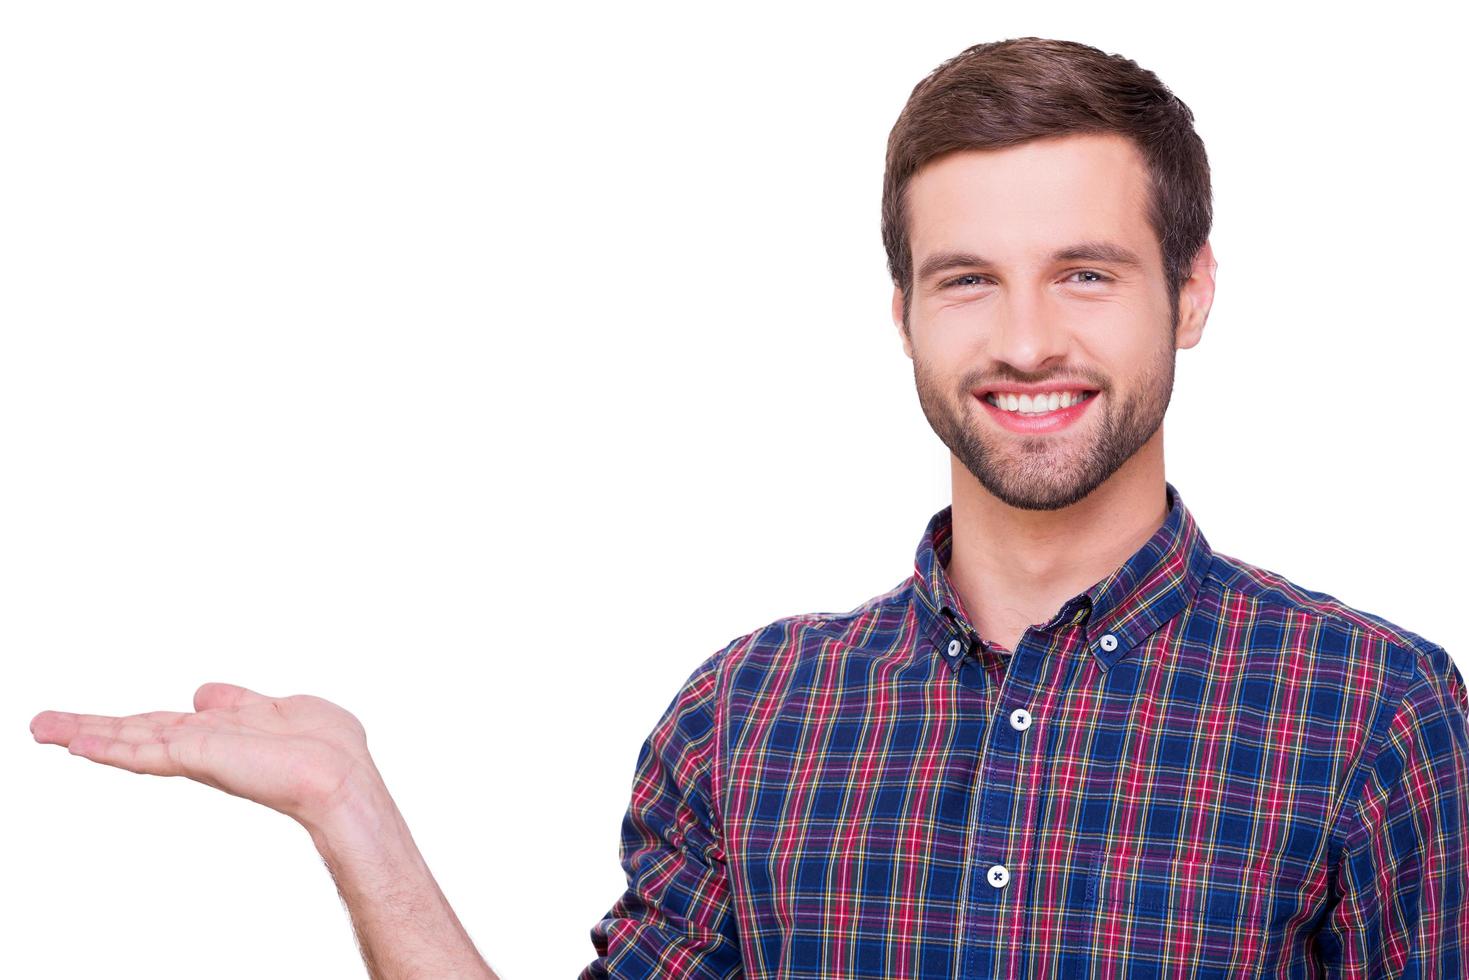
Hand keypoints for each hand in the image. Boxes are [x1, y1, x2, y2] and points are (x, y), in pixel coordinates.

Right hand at [30, 682, 380, 830]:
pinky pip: (149, 750)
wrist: (341, 778)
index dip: (127, 724)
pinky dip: (113, 745)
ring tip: (43, 728)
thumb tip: (202, 693)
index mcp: (221, 733)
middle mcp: (205, 745)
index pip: (163, 727)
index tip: (89, 724)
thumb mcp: (279, 708)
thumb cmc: (327, 748)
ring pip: (134, 739)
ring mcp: (200, 752)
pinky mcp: (201, 757)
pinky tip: (80, 742)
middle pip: (138, 732)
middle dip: (91, 729)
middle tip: (42, 725)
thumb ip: (238, 702)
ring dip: (88, 733)